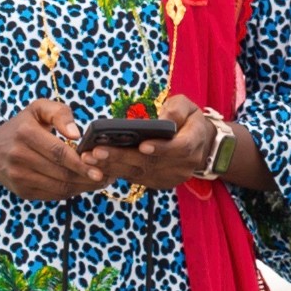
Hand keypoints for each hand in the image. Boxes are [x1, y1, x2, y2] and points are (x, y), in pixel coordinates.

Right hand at [0, 99, 102, 204]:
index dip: (80, 163)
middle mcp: (19, 157)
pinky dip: (70, 192)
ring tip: (99, 182)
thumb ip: (60, 113)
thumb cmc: (21, 127)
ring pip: (59, 188)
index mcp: (25, 133)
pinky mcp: (22, 191)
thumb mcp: (37, 109)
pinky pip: (53, 195)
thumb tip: (76, 134)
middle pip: (61, 173)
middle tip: (107, 176)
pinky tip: (82, 185)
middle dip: (87, 177)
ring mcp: (19, 177)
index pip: (58, 152)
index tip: (99, 168)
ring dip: (82, 187)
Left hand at [88, 94, 235, 191]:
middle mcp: (182, 165)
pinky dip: (115, 172)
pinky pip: (134, 178)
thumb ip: (176, 110)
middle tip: (97, 150)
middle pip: (150, 163)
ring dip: (113, 166)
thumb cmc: (190, 121)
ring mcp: (168, 177)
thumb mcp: (189, 107)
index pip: (178, 148)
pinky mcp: (156, 183)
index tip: (142, 145)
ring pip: (138, 173)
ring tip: (90, 157)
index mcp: (193, 144)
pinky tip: (96, 165)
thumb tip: (163, 119)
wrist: (200, 146)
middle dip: (122, 157)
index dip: (160, 148)